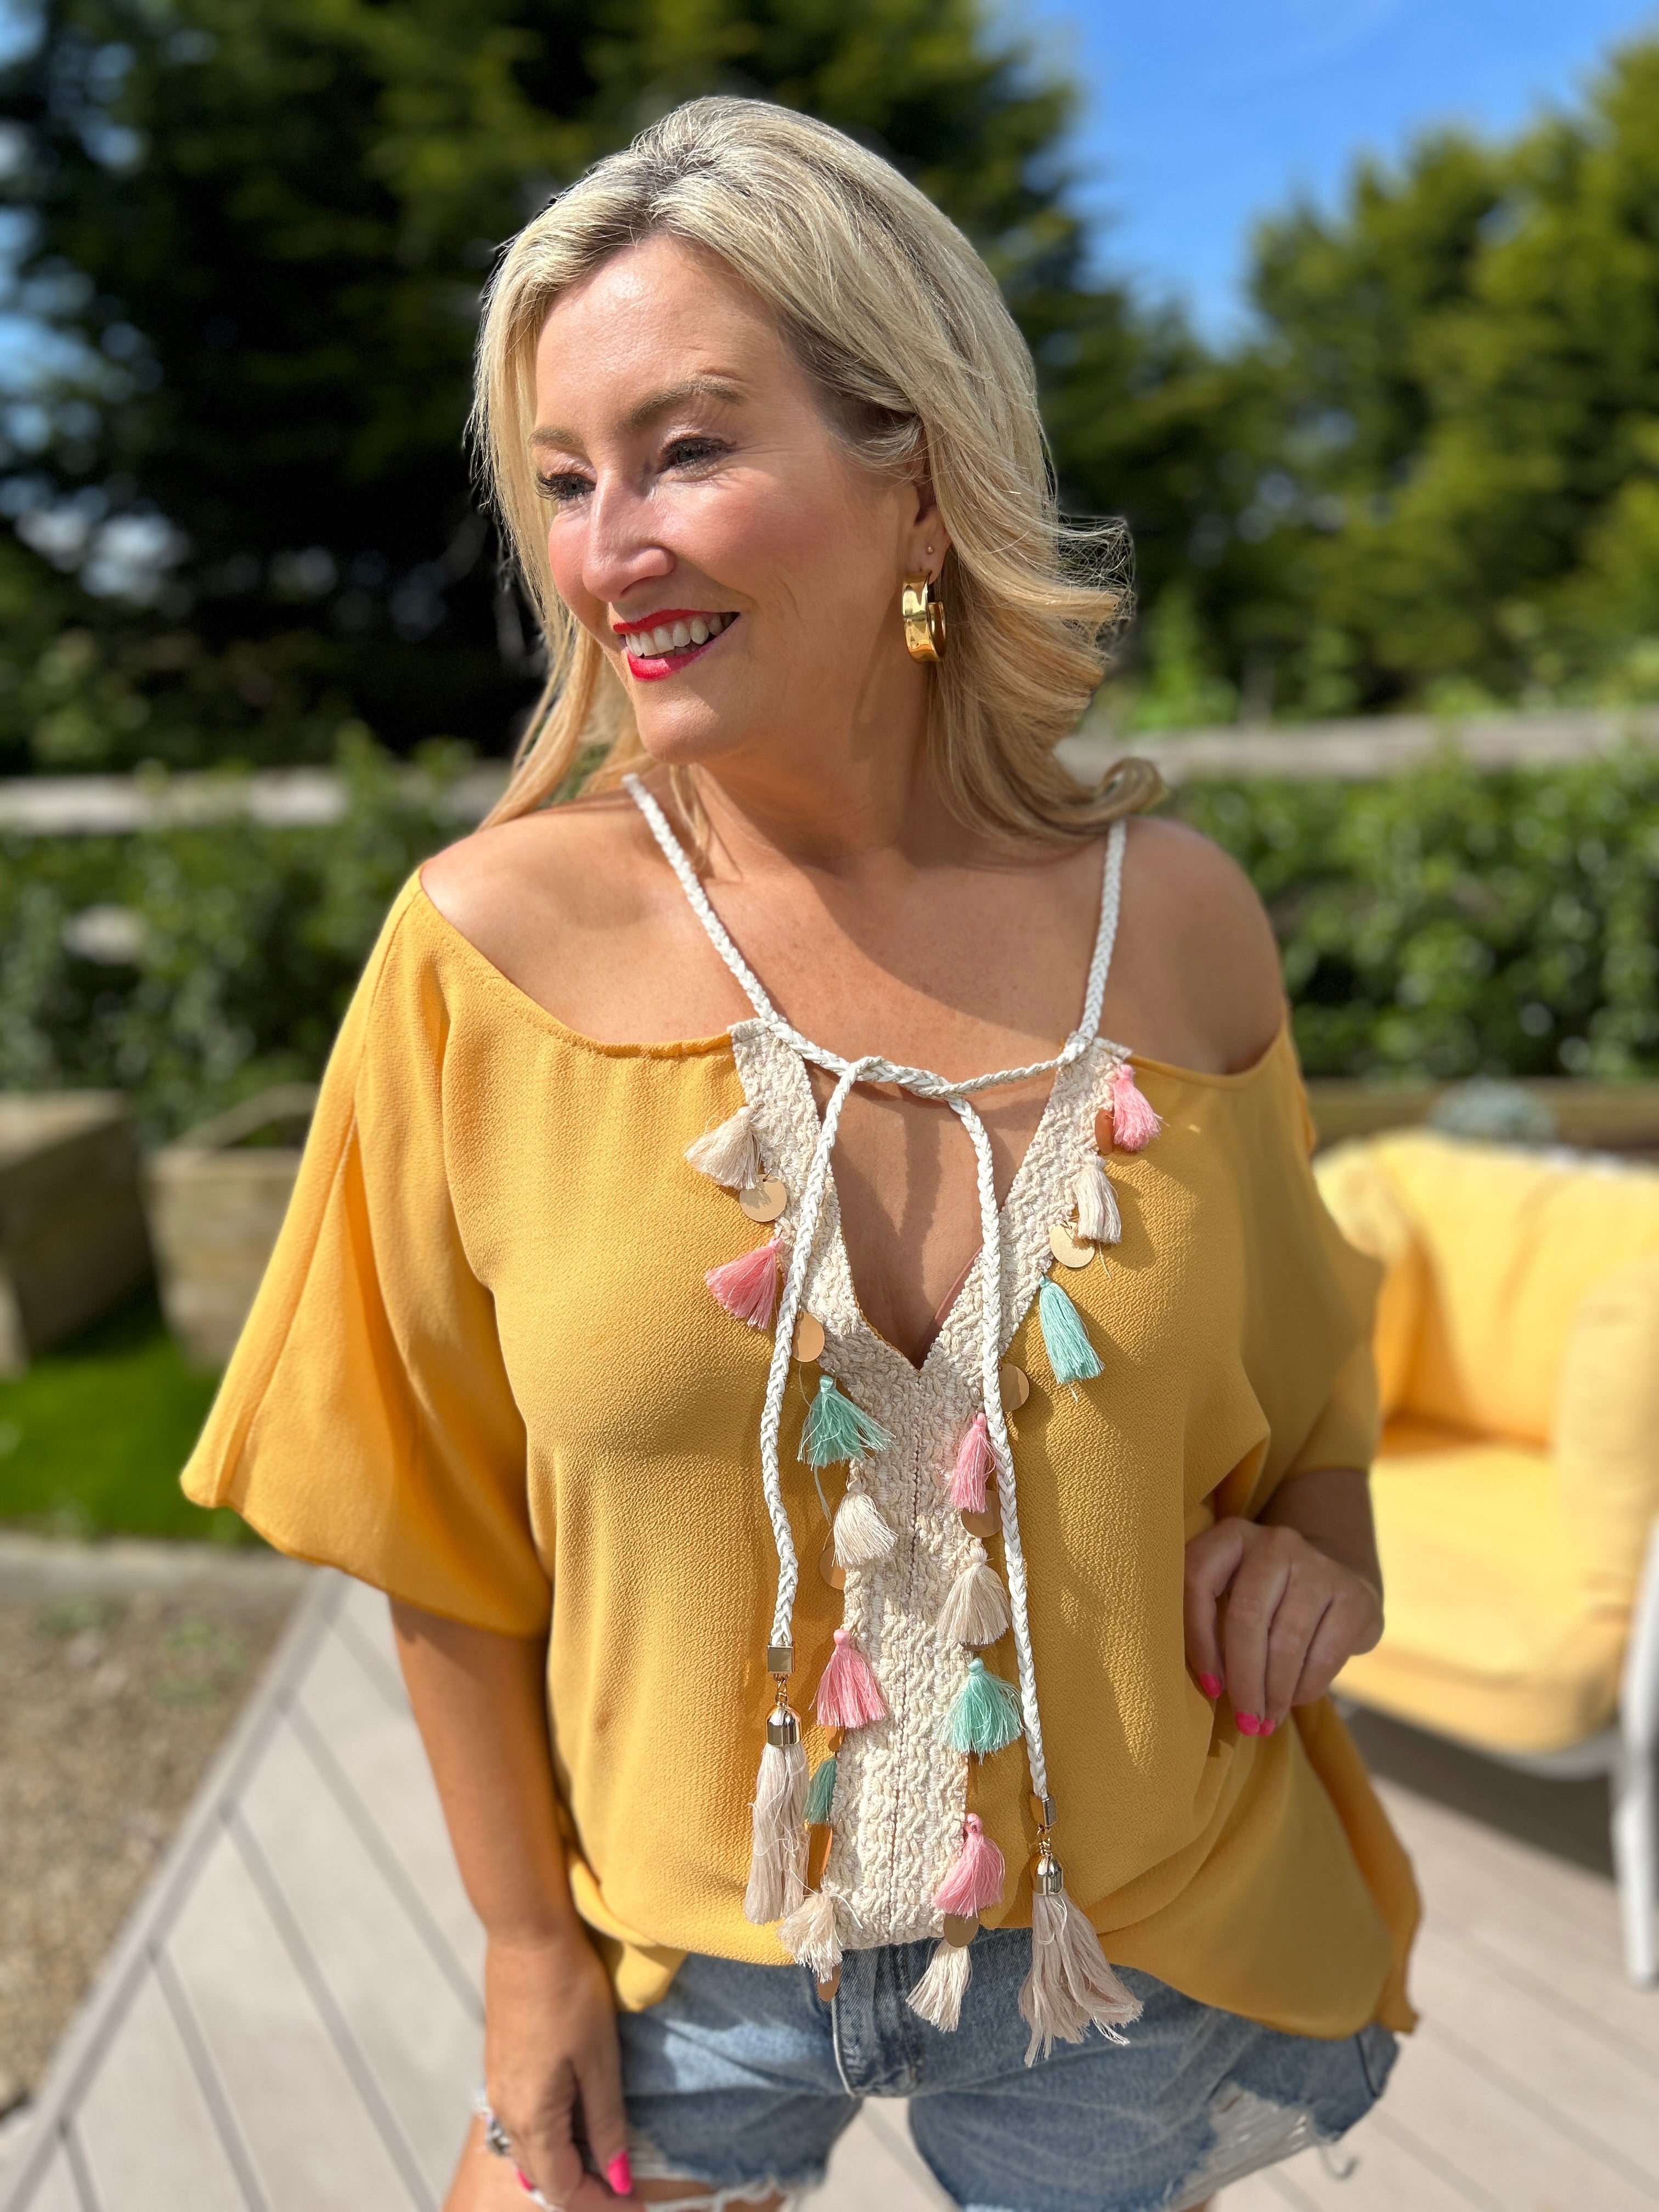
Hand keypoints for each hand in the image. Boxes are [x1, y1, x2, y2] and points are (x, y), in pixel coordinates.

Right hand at [481, 1924, 638, 2209]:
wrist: (527, 1934)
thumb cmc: (569, 1992)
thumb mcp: (600, 2060)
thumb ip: (607, 2123)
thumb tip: (617, 2178)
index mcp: (531, 2116)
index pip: (561, 2189)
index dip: (601, 2205)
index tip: (635, 2203)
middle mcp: (507, 2110)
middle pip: (542, 2177)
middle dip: (583, 2192)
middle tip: (626, 2188)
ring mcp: (499, 2086)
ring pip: (530, 2150)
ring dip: (566, 2165)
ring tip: (607, 2158)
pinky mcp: (502, 2063)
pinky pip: (523, 2121)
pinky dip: (552, 2136)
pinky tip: (578, 2120)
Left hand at [1183, 1517, 1381, 1734]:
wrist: (1338, 1583)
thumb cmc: (1270, 1601)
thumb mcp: (1233, 1593)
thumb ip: (1209, 1621)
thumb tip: (1206, 1685)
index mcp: (1231, 1536)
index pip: (1198, 1581)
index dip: (1197, 1640)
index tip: (1209, 1686)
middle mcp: (1274, 1543)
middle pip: (1246, 1616)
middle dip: (1244, 1678)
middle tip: (1245, 1720)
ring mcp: (1317, 1565)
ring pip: (1286, 1641)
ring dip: (1274, 1692)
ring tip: (1266, 1719)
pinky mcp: (1354, 1595)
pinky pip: (1324, 1655)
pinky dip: (1306, 1688)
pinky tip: (1294, 1700)